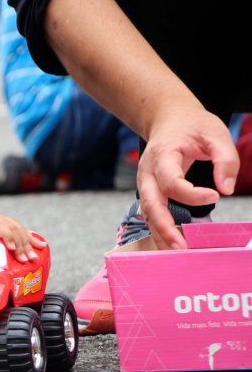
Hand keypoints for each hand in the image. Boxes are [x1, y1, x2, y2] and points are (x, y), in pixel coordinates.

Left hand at [0, 198, 45, 262]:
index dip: (6, 235)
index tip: (12, 247)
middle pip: (13, 230)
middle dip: (21, 245)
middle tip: (26, 261)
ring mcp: (2, 221)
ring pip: (20, 230)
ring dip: (28, 243)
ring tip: (34, 259)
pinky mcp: (6, 224)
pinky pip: (22, 230)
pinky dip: (32, 238)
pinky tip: (41, 247)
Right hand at [139, 108, 237, 249]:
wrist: (168, 119)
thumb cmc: (193, 126)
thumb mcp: (215, 133)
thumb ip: (225, 160)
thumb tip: (227, 190)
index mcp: (162, 155)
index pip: (171, 181)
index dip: (191, 194)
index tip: (216, 195)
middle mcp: (147, 172)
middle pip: (150, 203)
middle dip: (164, 226)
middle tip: (182, 246)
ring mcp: (145, 183)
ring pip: (147, 212)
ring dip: (159, 233)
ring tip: (176, 252)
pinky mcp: (149, 191)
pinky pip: (150, 213)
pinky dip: (158, 230)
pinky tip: (170, 245)